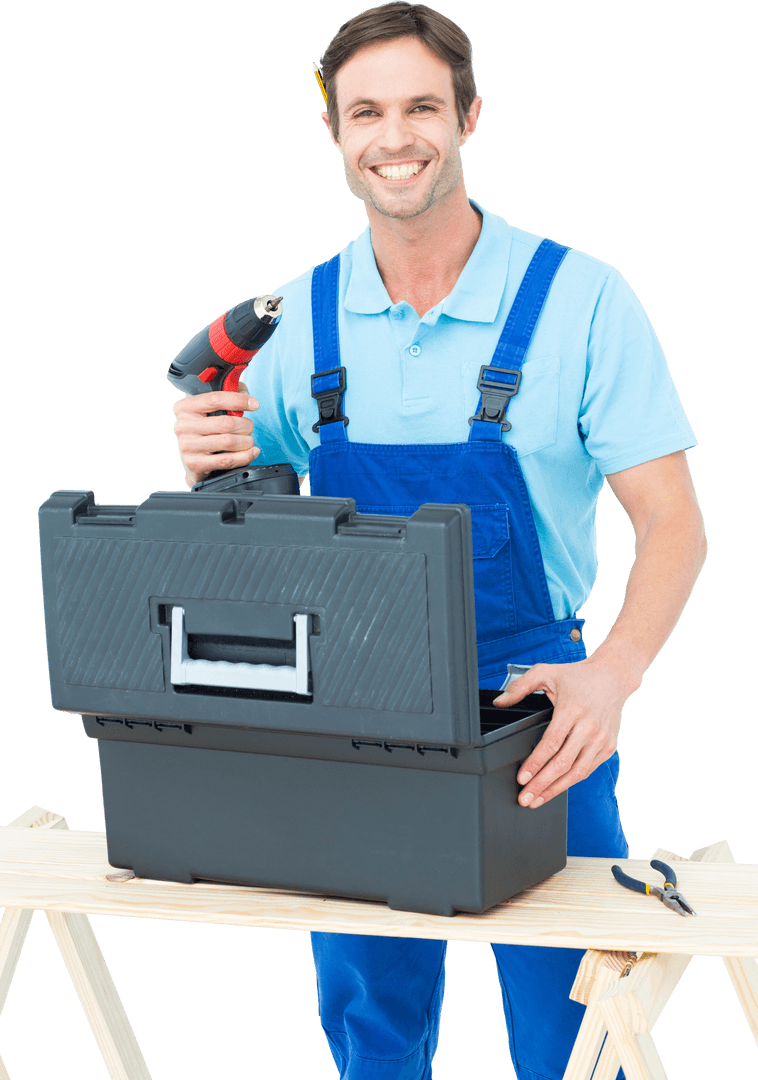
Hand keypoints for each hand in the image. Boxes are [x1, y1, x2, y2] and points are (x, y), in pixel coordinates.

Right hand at [172, 382, 259, 487]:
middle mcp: (182, 426)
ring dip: (246, 441)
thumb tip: (246, 395)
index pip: (214, 399)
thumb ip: (228, 395)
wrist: (193, 461)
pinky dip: (245, 456)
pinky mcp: (194, 464)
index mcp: (185, 407)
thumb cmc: (206, 431)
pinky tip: (252, 452)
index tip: (254, 404)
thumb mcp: (211, 410)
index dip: (238, 400)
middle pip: (225, 423)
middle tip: (250, 427)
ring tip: (249, 440)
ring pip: (228, 441)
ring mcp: (187, 446)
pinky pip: (226, 460)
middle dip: (245, 425)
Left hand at [493, 655, 639, 807]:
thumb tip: (499, 702)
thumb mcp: (545, 672)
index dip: (535, 764)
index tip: (522, 779)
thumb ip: (520, 687)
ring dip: (556, 789)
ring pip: (577, 772)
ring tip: (537, 800)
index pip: (551, 744)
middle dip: (541, 784)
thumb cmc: (577, 676)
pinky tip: (556, 788)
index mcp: (572, 710)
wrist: (613, 676)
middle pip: (563, 763)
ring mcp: (601, 739)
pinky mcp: (609, 746)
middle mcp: (589, 726)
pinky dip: (571, 782)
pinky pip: (588, 769)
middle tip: (525, 799)